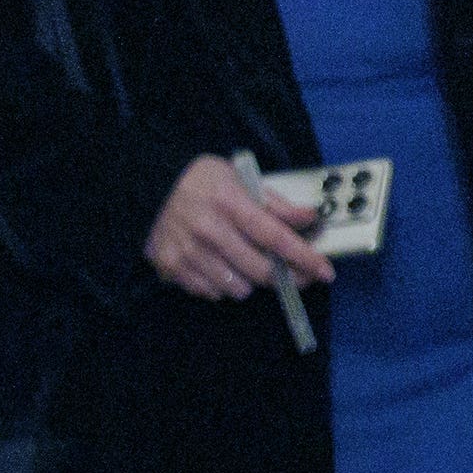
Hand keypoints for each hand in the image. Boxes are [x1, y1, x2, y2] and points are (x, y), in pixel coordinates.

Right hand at [145, 155, 329, 300]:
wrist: (147, 187)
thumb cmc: (199, 182)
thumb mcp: (239, 180)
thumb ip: (275, 203)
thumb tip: (310, 219)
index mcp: (229, 203)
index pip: (276, 237)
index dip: (305, 258)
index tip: (325, 272)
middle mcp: (209, 230)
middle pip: (261, 270)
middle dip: (286, 277)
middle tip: (296, 275)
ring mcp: (189, 252)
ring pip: (238, 288)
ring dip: (250, 282)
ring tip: (246, 264)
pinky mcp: (172, 267)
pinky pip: (211, 292)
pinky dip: (222, 285)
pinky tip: (219, 267)